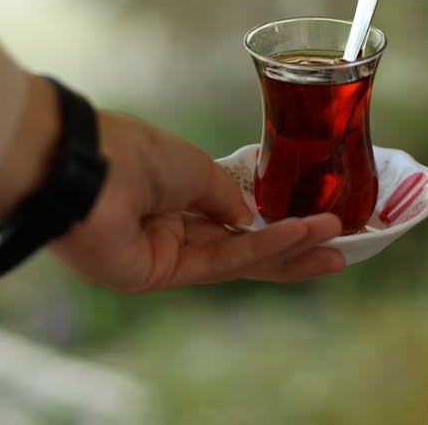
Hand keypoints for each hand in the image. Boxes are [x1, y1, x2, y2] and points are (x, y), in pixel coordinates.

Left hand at [50, 112, 344, 291]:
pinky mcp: (160, 276)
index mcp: (178, 191)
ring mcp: (167, 253)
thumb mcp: (195, 165)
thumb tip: (249, 213)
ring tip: (335, 248)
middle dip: (292, 245)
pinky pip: (222, 261)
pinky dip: (262, 249)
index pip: (232, 212)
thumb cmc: (138, 152)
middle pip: (242, 242)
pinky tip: (299, 238)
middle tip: (338, 246)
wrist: (89, 167)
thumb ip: (225, 193)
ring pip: (238, 258)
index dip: (271, 218)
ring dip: (289, 250)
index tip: (310, 215)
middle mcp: (174, 224)